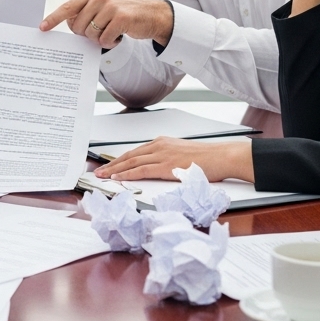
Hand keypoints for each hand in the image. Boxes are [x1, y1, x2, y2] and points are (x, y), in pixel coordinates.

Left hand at [38, 0, 173, 48]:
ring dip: (100, 39)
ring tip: (112, 32)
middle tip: (100, 31)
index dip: (53, 18)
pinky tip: (119, 37)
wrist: (155, 14)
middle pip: (77, 26)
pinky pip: (104, 40)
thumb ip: (87, 1)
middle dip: (86, 34)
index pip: (67, 6)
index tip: (42, 28)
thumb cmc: (127, 10)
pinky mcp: (120, 18)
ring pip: (90, 35)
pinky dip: (110, 43)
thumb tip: (67, 14)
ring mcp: (109, 6)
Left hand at [93, 136, 253, 182]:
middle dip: (112, 164)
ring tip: (103, 176)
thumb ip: (168, 158)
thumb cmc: (207, 158)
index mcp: (162, 142)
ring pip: (131, 162)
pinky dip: (128, 174)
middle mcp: (159, 145)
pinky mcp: (166, 165)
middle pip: (129, 155)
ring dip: (115, 170)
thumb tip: (159, 168)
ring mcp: (162, 154)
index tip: (110, 166)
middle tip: (99, 171)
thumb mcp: (182, 154)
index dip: (120, 159)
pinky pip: (141, 170)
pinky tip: (118, 178)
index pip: (135, 151)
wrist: (221, 156)